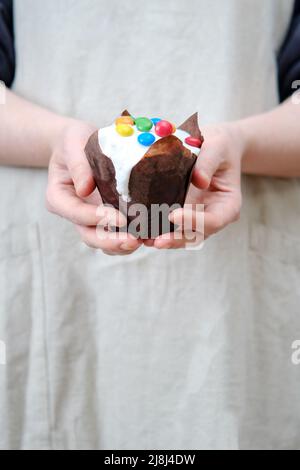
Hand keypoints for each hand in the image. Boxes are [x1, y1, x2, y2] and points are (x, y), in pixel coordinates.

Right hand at [46, 120, 141, 254]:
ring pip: (104, 241)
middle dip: (111, 242)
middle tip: (134, 240)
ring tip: (145, 240)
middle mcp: (74, 214)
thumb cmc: (75, 141)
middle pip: (89, 236)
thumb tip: (85, 189)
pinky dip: (132, 237)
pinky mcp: (107, 219)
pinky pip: (118, 234)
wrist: (81, 144)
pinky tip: (150, 235)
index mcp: (59, 197)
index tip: (120, 219)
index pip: (75, 213)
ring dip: (123, 245)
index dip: (96, 218)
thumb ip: (78, 164)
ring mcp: (91, 219)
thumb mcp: (73, 142)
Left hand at [151, 123, 243, 248]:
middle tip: (157, 241)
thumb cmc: (219, 146)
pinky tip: (142, 231)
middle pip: (196, 235)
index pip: (213, 220)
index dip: (195, 221)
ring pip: (182, 236)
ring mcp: (197, 218)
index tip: (175, 215)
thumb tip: (199, 180)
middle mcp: (213, 217)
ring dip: (164, 239)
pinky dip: (157, 230)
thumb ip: (208, 162)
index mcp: (228, 205)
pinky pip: (171, 226)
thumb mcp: (217, 147)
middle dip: (176, 239)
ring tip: (145, 240)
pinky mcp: (182, 214)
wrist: (215, 146)